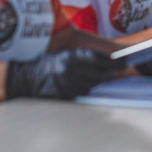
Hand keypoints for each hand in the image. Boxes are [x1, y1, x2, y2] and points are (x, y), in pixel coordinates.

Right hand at [5, 49, 124, 99]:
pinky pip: (80, 94)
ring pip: (91, 86)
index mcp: (71, 56)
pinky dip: (84, 90)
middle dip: (109, 74)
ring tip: (96, 78)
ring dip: (96, 83)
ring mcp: (66, 84)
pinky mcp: (63, 95)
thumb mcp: (66, 55)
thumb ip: (86, 58)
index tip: (125, 63)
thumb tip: (111, 63)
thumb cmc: (49, 64)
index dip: (113, 62)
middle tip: (121, 71)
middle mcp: (69, 69)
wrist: (25, 78)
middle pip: (99, 75)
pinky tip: (80, 85)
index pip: (98, 59)